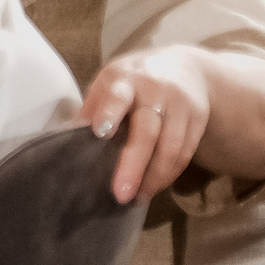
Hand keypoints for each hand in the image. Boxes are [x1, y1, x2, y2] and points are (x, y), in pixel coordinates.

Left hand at [82, 49, 212, 204]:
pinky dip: (169, 173)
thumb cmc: (135, 80)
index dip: (109, 114)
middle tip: (121, 193)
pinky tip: (154, 186)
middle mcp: (154, 89)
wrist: (185, 67)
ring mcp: (179, 104)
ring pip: (170, 146)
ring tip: (137, 198)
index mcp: (124, 78)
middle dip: (134, 164)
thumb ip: (92, 108)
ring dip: (154, 177)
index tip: (100, 134)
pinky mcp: (198, 119)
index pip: (116, 96)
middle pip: (147, 130)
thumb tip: (66, 138)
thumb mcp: (109, 83)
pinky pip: (184, 152)